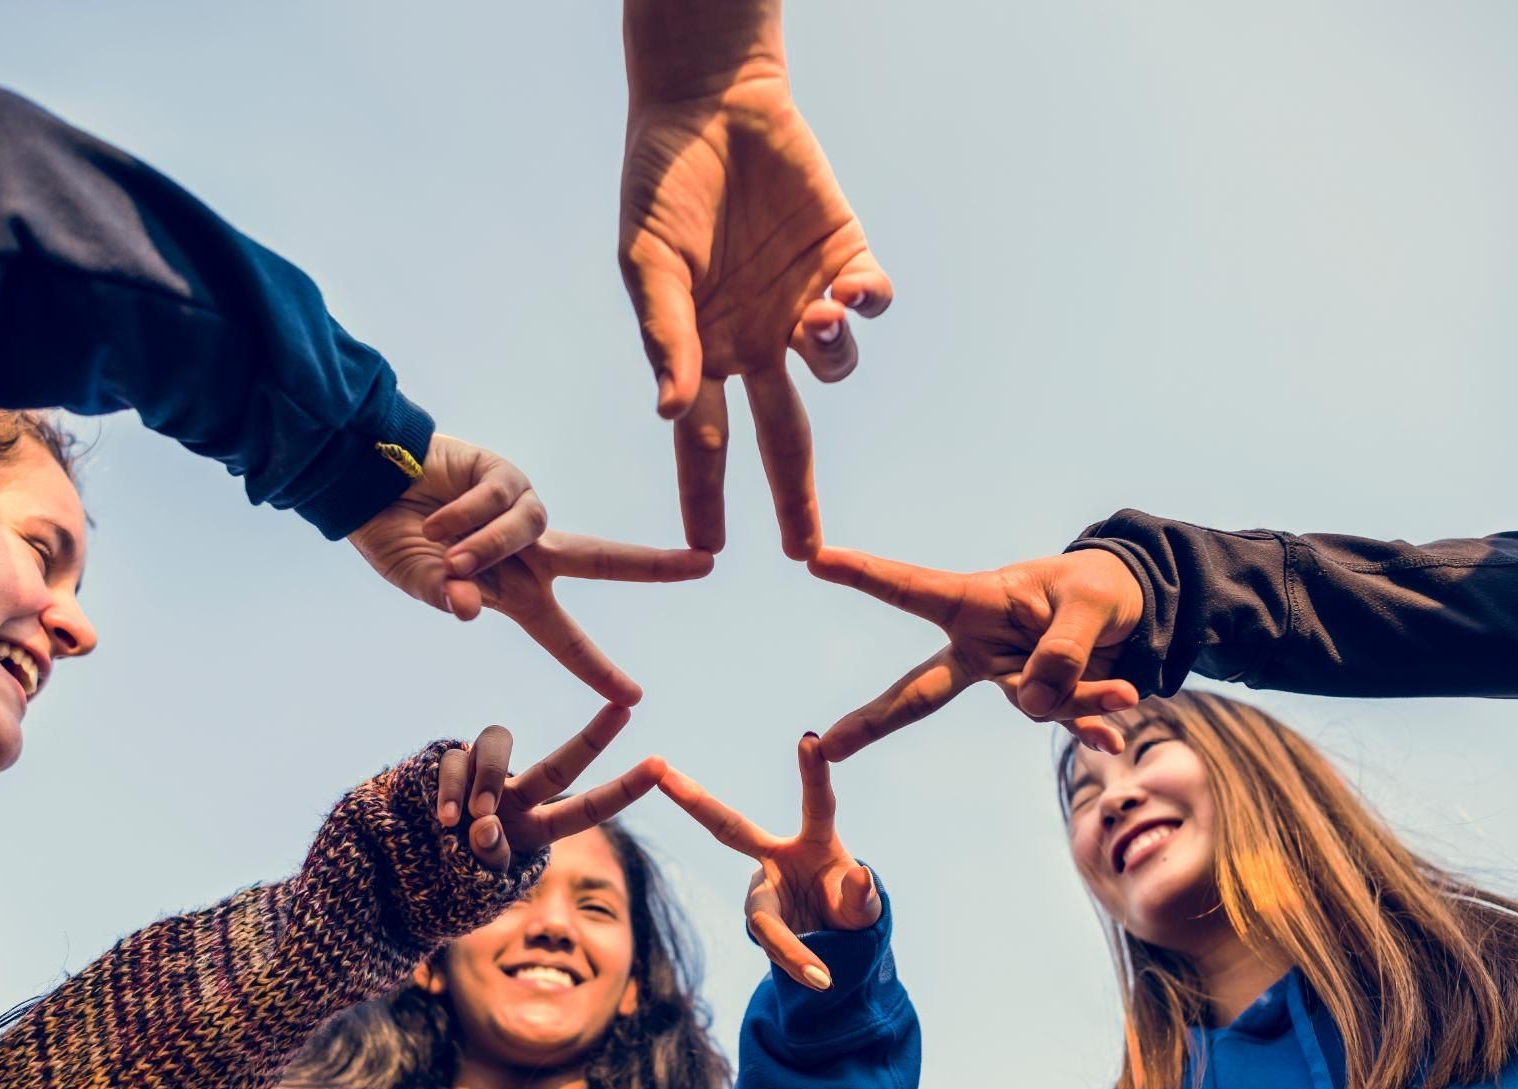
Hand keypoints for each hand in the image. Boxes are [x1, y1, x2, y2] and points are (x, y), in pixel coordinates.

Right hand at [350, 433, 712, 703]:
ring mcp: (521, 510)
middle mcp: (531, 552)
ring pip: (529, 531)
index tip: (635, 696)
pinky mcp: (505, 472)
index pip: (565, 637)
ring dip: (485, 544)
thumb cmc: (394, 539)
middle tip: (706, 564)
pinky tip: (435, 515)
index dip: (597, 667)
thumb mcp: (419, 580)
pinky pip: (501, 498)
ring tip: (438, 546)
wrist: (365, 482)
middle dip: (654, 564)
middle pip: (604, 559)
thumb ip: (445, 597)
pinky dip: (467, 514)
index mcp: (515, 594)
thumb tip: (471, 610)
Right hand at [436, 705, 664, 869]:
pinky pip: (455, 759)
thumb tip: (485, 825)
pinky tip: (444, 818)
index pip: (586, 809)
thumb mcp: (476, 882)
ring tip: (464, 822)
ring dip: (488, 781)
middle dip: (595, 737)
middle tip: (625, 710)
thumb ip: (488, 858)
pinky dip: (453, 788)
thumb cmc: (443, 879)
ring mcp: (482, 776)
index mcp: (536, 829)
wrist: (395, 866)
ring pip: (500, 745)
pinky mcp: (446, 763)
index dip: (624, 789)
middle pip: (560, 764)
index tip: (662, 765)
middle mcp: (516, 796)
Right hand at [620, 16, 890, 558]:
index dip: (707, 495)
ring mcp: (802, 305)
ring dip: (831, 355)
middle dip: (795, 496)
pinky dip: (866, 305)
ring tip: (813, 321)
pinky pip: (868, 303)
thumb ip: (665, 338)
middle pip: (783, 436)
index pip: (703, 441)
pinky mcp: (844, 260)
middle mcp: (757, 342)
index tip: (710, 549)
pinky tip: (849, 292)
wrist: (709, 106)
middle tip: (804, 551)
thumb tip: (668, 413)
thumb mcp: (649, 265)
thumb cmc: (662, 185)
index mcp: (702, 352)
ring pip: (834, 365)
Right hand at [659, 734, 880, 990]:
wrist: (835, 942)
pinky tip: (819, 980)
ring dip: (791, 946)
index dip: (813, 772)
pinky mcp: (760, 919)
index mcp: (815, 840)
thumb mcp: (867, 907)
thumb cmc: (852, 909)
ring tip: (822, 977)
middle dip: (693, 799)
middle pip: (728, 827)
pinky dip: (798, 963)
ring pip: (763, 918)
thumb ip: (863, 895)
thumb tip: (861, 876)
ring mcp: (762, 889)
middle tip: (661, 771)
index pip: (816, 802)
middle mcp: (776, 857)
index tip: (812, 738)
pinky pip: (774, 945)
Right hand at [807, 546, 1147, 760]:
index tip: (814, 558)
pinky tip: (1110, 740)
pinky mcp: (1042, 698)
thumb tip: (1031, 704)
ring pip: (1030, 704)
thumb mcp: (1090, 604)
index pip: (913, 590)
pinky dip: (1089, 724)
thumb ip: (1063, 652)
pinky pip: (1059, 720)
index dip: (864, 575)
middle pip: (919, 689)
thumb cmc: (1100, 588)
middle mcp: (981, 645)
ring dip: (1081, 698)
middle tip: (828, 745)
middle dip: (873, 719)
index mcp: (979, 601)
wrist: (1134, 609)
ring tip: (1125, 689)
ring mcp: (1008, 676)